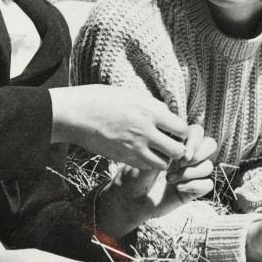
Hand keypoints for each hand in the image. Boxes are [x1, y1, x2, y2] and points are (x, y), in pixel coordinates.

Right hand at [51, 85, 187, 169]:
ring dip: (165, 158)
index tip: (177, 130)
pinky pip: (146, 166)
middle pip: (178, 150)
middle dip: (179, 149)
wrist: (78, 114)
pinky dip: (150, 163)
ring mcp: (134, 147)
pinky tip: (145, 154)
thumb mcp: (135, 96)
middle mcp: (146, 131)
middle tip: (173, 144)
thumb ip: (155, 107)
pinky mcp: (123, 158)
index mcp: (152, 112)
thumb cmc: (105, 99)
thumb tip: (169, 115)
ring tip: (160, 151)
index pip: (182, 128)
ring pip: (163, 163)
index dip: (183, 131)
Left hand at [96, 127, 216, 238]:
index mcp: (176, 145)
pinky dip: (195, 186)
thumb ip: (164, 151)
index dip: (195, 139)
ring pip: (208, 166)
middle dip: (199, 153)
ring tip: (170, 179)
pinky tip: (178, 188)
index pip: (197, 132)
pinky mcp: (193, 189)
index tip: (183, 153)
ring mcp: (191, 173)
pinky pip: (207, 184)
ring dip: (191, 173)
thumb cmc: (134, 177)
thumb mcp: (145, 160)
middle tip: (182, 163)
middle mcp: (187, 157)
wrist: (130, 201)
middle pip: (210, 145)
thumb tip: (180, 146)